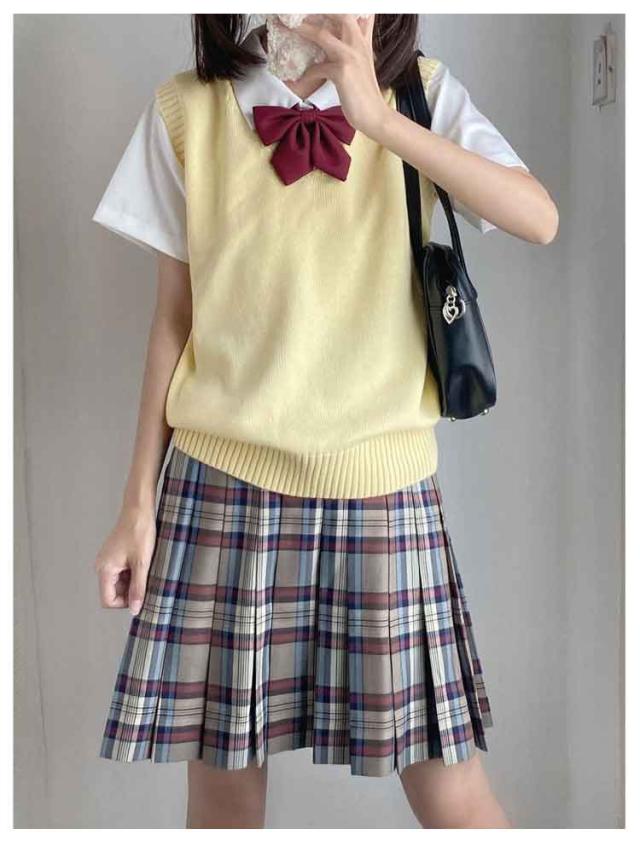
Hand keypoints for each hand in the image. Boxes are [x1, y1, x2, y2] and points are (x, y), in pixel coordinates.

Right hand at [95, 504, 156, 614]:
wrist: (139, 509)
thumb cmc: (139, 532)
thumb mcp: (142, 563)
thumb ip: (138, 588)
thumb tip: (135, 610)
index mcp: (104, 569)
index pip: (108, 600)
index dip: (125, 603)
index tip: (141, 596)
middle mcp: (102, 566)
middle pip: (114, 592)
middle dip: (130, 591)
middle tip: (148, 581)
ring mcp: (108, 560)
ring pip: (119, 582)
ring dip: (133, 581)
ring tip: (147, 569)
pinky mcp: (115, 554)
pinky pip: (122, 572)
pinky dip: (133, 572)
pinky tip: (144, 562)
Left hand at [286, 14, 390, 138]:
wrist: (375, 115)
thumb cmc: (366, 92)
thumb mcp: (364, 62)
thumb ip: (359, 44)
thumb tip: (349, 33)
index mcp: (363, 40)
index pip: (359, 12)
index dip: (343, 7)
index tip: (316, 9)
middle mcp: (358, 43)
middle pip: (339, 13)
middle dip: (316, 10)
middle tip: (298, 11)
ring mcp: (350, 56)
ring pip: (322, 35)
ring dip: (302, 29)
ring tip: (288, 25)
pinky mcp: (342, 72)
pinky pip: (317, 68)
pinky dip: (307, 73)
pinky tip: (300, 79)